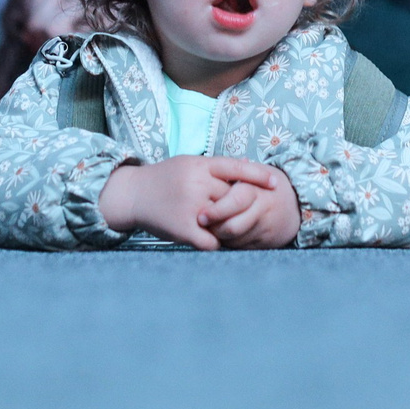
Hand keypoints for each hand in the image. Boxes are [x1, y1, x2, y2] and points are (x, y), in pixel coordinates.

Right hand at [99, 157, 285, 248]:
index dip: (259, 175)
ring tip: (221, 226)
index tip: (277, 184)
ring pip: (226, 221)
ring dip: (228, 226)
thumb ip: (216, 168)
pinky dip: (215, 243)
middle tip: (233, 210)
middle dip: (236, 206)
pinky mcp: (183, 229)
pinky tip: (209, 239)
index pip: (236, 167)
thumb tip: (249, 165)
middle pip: (233, 197)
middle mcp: (196, 184)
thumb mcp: (189, 165)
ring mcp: (190, 207)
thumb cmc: (165, 179)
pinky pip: (213, 242)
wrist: (132, 194)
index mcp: (199, 165)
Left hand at [200, 164, 300, 248]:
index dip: (217, 210)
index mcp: (257, 190)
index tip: (201, 216)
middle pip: (233, 226)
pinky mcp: (266, 243)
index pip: (235, 201)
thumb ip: (235, 172)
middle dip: (214, 228)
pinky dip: (230, 243)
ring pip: (235, 240)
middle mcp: (263, 210)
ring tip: (212, 227)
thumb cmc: (267, 187)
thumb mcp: (256, 173)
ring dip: (220, 236)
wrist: (297, 206)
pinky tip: (226, 234)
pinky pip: (242, 247)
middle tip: (201, 225)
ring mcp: (266, 228)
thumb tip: (212, 166)